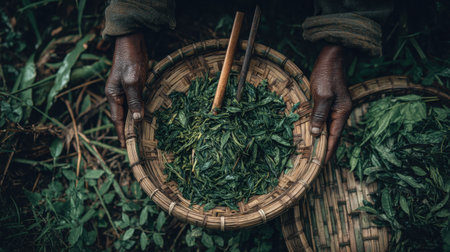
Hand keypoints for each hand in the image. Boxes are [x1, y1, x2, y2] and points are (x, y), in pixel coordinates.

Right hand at [105, 32, 147, 146]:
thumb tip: (136, 119)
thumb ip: (134, 100)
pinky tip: (145, 119)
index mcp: (113, 96)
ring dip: (134, 123)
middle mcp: (117, 96)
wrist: (132, 43)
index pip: (117, 120)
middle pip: (123, 118)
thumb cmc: (130, 61)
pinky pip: (136, 104)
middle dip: (128, 132)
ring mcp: (125, 91)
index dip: (122, 134)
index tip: (126, 148)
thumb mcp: (132, 81)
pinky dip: (139, 112)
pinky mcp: (134, 87)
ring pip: (130, 111)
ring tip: (141, 138)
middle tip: (136, 147)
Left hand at [310, 45, 351, 162]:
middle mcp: (341, 111)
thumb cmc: (327, 74)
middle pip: (332, 134)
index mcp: (342, 112)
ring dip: (320, 137)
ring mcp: (336, 106)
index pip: (335, 137)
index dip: (328, 151)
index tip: (322, 164)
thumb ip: (318, 115)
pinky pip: (323, 118)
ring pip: (327, 126)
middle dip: (324, 147)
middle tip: (314, 161)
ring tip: (311, 150)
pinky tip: (311, 131)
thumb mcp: (322, 95)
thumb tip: (315, 134)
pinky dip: (318, 126)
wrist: (332, 55)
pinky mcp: (329, 100)